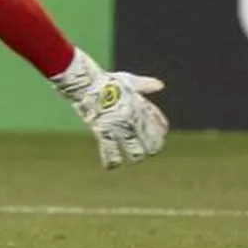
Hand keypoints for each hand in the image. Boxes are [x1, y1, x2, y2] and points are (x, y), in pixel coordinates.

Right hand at [51, 50, 168, 168]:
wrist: (86, 83)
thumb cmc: (106, 80)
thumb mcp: (129, 81)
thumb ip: (145, 85)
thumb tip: (160, 85)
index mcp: (141, 107)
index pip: (160, 124)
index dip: (161, 131)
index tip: (160, 134)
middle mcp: (133, 119)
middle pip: (151, 141)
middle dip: (152, 148)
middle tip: (149, 150)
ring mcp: (118, 127)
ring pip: (135, 150)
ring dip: (136, 156)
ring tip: (134, 159)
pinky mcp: (103, 132)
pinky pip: (110, 152)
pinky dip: (112, 161)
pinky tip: (111, 166)